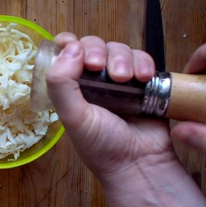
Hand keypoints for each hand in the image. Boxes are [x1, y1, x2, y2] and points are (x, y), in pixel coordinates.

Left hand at [45, 33, 172, 178]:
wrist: (139, 163)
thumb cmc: (101, 146)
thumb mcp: (72, 117)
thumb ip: (61, 83)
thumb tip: (69, 46)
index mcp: (70, 86)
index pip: (64, 52)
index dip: (69, 43)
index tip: (76, 48)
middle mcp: (93, 80)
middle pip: (93, 45)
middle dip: (98, 51)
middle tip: (101, 67)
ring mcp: (119, 79)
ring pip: (118, 49)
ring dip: (122, 58)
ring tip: (125, 78)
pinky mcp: (143, 81)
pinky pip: (142, 59)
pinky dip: (143, 62)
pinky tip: (143, 77)